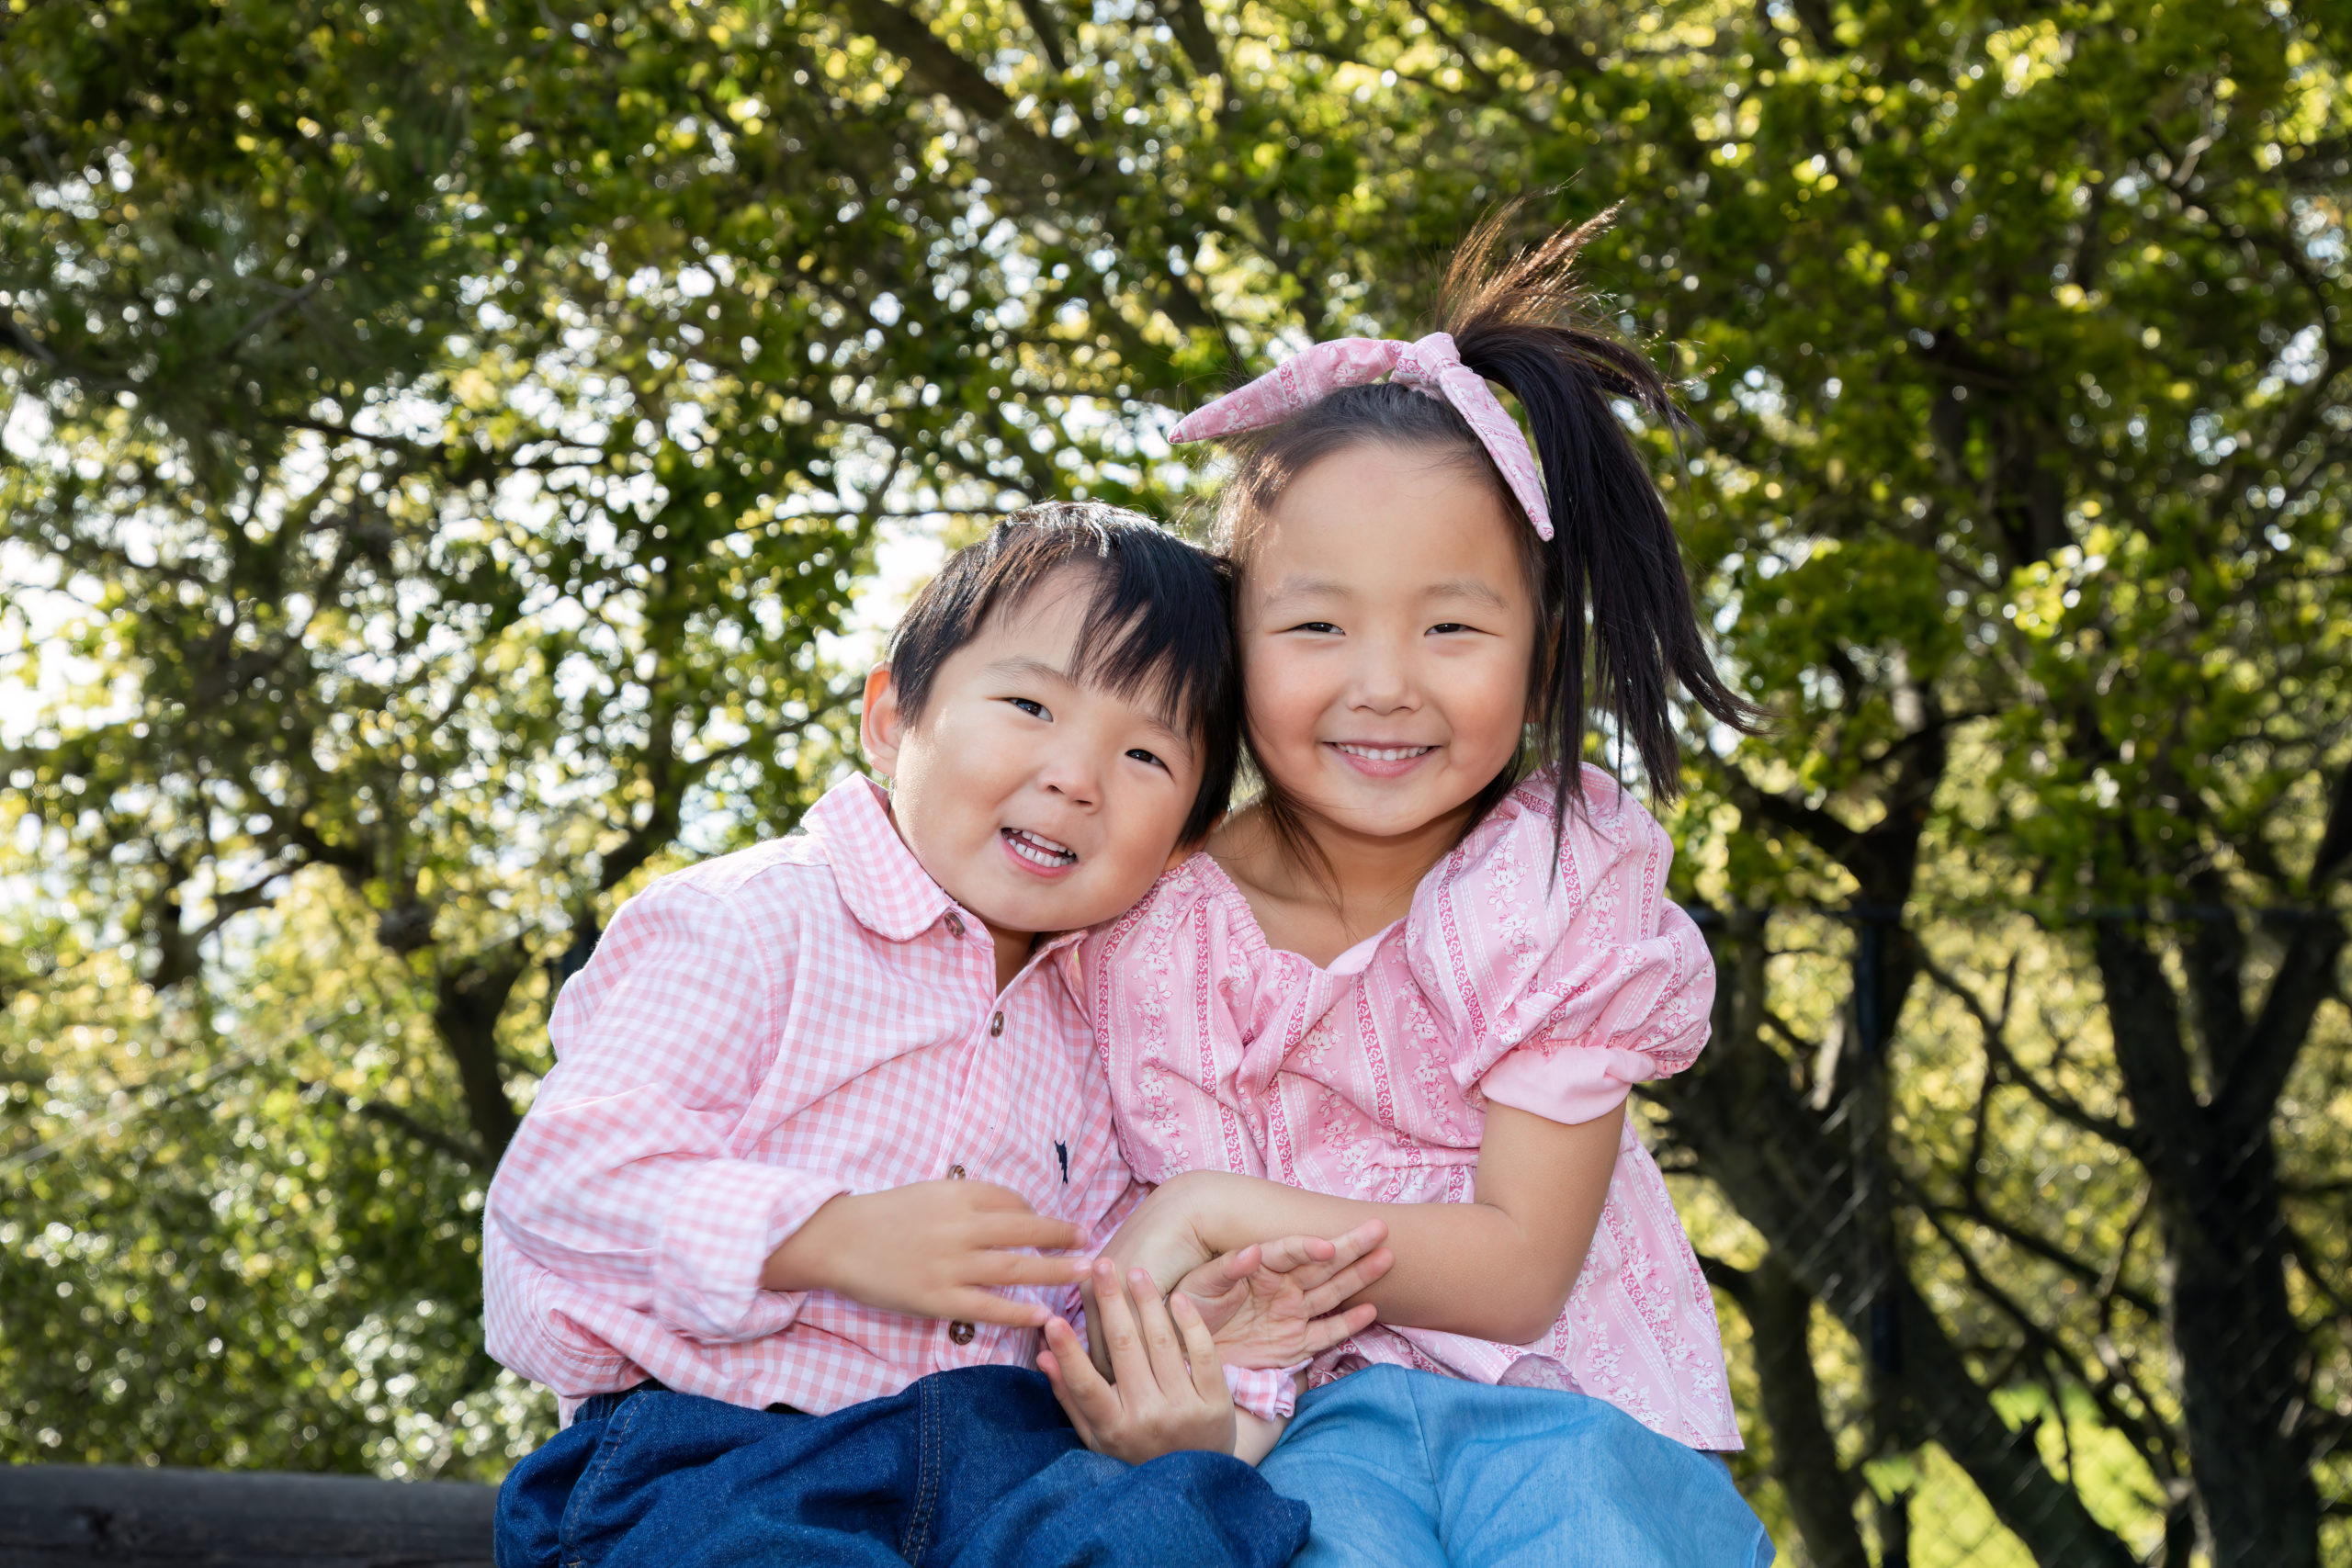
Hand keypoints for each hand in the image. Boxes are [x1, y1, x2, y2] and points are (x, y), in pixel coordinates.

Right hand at [762, 1181, 1087, 1327]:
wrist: (837, 1240)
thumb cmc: (883, 1215)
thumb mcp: (929, 1192)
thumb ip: (968, 1201)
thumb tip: (1013, 1214)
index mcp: (958, 1194)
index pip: (1012, 1201)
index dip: (1036, 1214)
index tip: (1053, 1226)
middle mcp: (960, 1226)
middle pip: (1025, 1231)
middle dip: (1063, 1237)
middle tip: (1091, 1242)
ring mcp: (951, 1265)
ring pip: (1016, 1269)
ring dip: (1056, 1271)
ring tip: (1085, 1273)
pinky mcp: (938, 1298)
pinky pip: (988, 1307)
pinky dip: (1019, 1311)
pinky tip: (1044, 1314)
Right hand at [1039, 1258, 1235, 1463]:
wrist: (1196, 1483)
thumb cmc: (1137, 1454)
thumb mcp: (1098, 1436)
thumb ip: (1070, 1396)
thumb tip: (1041, 1355)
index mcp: (1113, 1428)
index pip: (1085, 1384)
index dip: (1068, 1351)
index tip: (1052, 1317)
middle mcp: (1147, 1418)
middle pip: (1124, 1350)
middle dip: (1110, 1303)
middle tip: (1100, 1265)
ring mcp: (1183, 1410)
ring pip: (1160, 1343)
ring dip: (1146, 1301)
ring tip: (1135, 1271)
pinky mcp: (1215, 1404)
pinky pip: (1201, 1354)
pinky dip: (1189, 1323)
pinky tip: (1176, 1298)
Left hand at [1170, 1220, 1391, 1368]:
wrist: (1184, 1352)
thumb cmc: (1188, 1310)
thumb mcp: (1198, 1287)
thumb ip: (1225, 1269)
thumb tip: (1252, 1251)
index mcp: (1259, 1267)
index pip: (1289, 1251)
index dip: (1307, 1246)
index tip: (1326, 1246)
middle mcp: (1281, 1287)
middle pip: (1322, 1264)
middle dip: (1351, 1247)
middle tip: (1380, 1228)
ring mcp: (1291, 1315)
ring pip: (1332, 1293)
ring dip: (1359, 1276)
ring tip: (1386, 1258)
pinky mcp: (1293, 1345)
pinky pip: (1326, 1334)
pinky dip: (1348, 1324)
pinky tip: (1370, 1310)